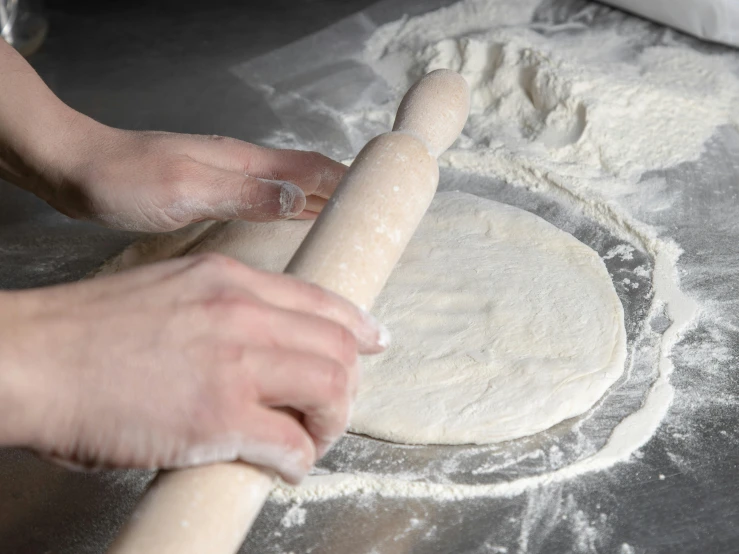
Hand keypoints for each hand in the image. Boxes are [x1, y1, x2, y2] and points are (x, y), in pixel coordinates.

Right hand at [0, 254, 387, 482]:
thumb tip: (261, 349)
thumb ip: (223, 311)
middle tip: (329, 411)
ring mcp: (234, 363)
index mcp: (230, 279)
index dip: (358, 326)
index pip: (322, 299)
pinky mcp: (219, 416)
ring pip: (331, 389)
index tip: (375, 341)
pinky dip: (299, 459)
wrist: (33, 358)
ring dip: (330, 423)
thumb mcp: (170, 291)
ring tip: (308, 440)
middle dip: (347, 386)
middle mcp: (243, 312)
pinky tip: (282, 466)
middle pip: (339, 346)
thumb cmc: (88, 332)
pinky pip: (291, 443)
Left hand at [36, 122, 345, 230]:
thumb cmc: (126, 180)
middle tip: (373, 216)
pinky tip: (291, 225)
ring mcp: (227, 178)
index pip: (311, 167)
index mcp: (244, 163)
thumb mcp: (186, 188)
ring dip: (320, 202)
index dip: (348, 179)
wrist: (77, 171)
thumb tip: (299, 198)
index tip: (383, 194)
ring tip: (345, 224)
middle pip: (307, 176)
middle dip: (344, 191)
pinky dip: (290, 211)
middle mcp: (243, 167)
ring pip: (288, 188)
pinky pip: (266, 200)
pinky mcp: (211, 193)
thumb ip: (243, 192)